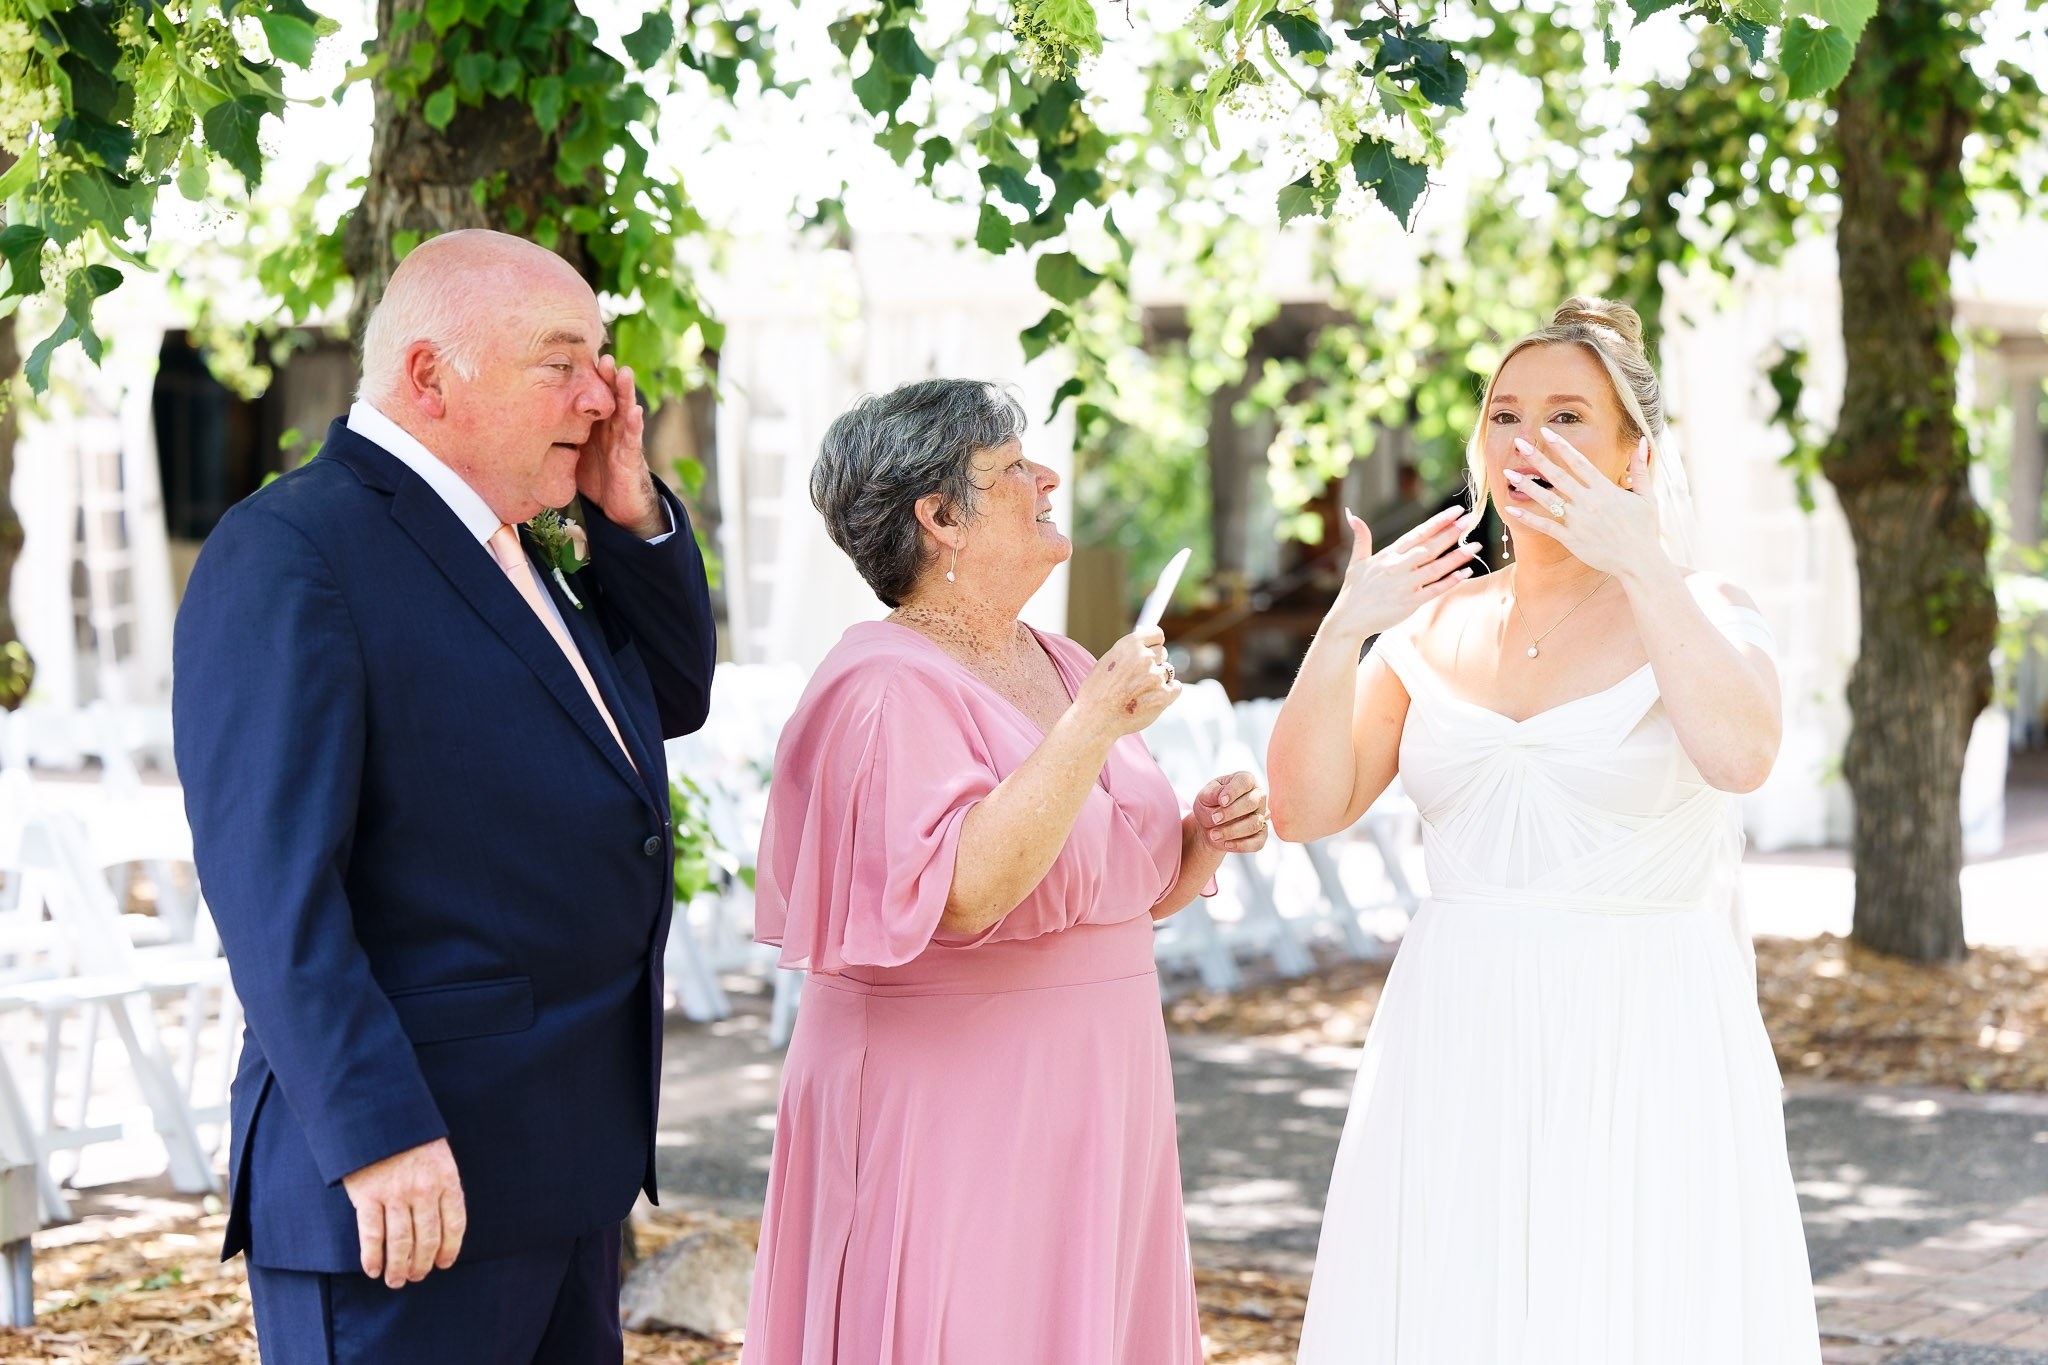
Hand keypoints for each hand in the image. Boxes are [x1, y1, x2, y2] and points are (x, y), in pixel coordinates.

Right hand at [341, 1137, 465, 1287]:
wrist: (375, 1113)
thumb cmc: (409, 1135)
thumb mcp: (437, 1153)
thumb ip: (440, 1183)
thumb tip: (441, 1220)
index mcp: (446, 1178)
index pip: (454, 1223)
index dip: (449, 1248)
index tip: (443, 1263)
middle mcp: (423, 1189)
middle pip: (427, 1237)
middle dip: (422, 1263)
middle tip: (416, 1277)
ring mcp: (395, 1194)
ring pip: (401, 1242)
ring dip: (399, 1267)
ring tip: (396, 1281)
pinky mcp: (368, 1196)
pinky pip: (372, 1234)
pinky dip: (372, 1256)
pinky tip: (373, 1270)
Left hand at [575, 356, 664, 537]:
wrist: (619, 508)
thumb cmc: (597, 477)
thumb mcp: (573, 453)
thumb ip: (560, 436)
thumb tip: (525, 424)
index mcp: (597, 425)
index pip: (594, 396)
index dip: (590, 378)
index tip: (581, 357)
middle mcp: (612, 428)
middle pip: (611, 397)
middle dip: (608, 377)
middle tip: (603, 358)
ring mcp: (624, 442)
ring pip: (625, 412)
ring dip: (626, 392)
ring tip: (625, 373)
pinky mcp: (631, 459)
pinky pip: (633, 440)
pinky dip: (635, 425)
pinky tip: (635, 411)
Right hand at [1073, 628, 1179, 739]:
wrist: (1095, 718)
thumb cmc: (1098, 691)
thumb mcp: (1108, 660)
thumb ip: (1129, 650)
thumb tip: (1146, 644)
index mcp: (1130, 645)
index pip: (1157, 634)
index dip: (1152, 644)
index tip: (1148, 652)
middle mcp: (1145, 657)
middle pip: (1162, 653)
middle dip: (1154, 663)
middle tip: (1137, 679)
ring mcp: (1156, 676)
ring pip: (1167, 672)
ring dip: (1157, 680)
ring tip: (1138, 693)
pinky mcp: (1164, 695)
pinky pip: (1176, 687)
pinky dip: (1168, 693)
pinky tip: (1151, 699)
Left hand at [1195, 771, 1268, 852]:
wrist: (1210, 825)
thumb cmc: (1209, 805)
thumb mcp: (1205, 796)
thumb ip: (1213, 794)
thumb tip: (1222, 798)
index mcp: (1246, 780)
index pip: (1245, 781)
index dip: (1234, 791)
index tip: (1221, 801)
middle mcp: (1258, 796)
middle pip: (1252, 803)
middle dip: (1231, 812)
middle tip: (1214, 819)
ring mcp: (1262, 816)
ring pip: (1254, 824)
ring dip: (1232, 831)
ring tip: (1213, 834)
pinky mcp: (1261, 835)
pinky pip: (1257, 842)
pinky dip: (1241, 845)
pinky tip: (1226, 844)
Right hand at [1323, 505, 1479, 640]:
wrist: (1347, 621)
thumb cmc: (1353, 591)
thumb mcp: (1356, 562)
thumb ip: (1360, 537)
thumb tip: (1351, 514)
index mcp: (1388, 555)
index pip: (1417, 534)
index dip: (1437, 522)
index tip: (1455, 511)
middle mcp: (1397, 567)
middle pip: (1429, 547)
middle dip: (1451, 533)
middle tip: (1471, 520)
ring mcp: (1404, 586)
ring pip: (1435, 568)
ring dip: (1456, 557)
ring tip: (1475, 546)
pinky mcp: (1408, 603)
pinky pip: (1433, 590)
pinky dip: (1449, 582)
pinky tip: (1465, 573)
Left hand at [1501, 429, 1663, 577]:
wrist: (1639, 562)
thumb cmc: (1644, 529)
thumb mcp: (1647, 497)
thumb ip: (1640, 468)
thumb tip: (1642, 442)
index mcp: (1605, 489)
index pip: (1579, 462)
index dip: (1561, 446)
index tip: (1545, 432)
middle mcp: (1589, 502)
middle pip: (1558, 476)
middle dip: (1538, 459)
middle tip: (1519, 444)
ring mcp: (1578, 521)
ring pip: (1547, 499)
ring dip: (1526, 485)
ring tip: (1508, 472)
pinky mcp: (1571, 539)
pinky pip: (1545, 526)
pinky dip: (1528, 518)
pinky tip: (1510, 510)